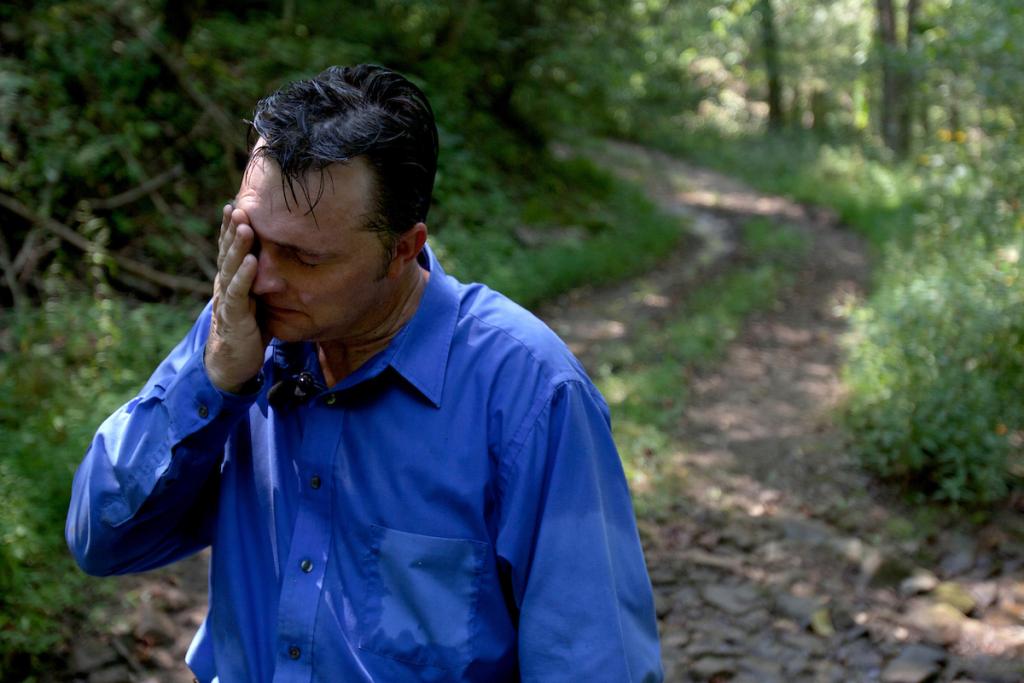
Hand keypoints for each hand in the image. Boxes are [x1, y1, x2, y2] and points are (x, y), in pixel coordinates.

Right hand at [204, 203, 266, 392]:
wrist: (232, 363)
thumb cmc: (248, 329)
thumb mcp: (257, 300)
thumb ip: (262, 281)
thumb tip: (282, 260)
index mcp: (231, 280)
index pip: (229, 249)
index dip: (230, 228)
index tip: (235, 205)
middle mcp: (225, 285)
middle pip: (227, 252)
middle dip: (232, 229)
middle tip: (237, 206)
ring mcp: (227, 300)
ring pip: (230, 268)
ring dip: (237, 246)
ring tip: (245, 226)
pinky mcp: (233, 316)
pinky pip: (237, 293)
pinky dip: (243, 277)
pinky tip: (250, 261)